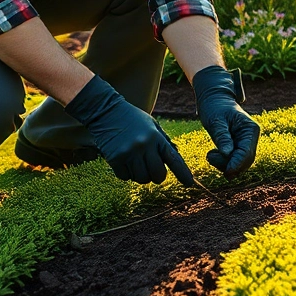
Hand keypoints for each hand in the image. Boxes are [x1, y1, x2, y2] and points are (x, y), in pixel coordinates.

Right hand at [64, 75, 194, 185]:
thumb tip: (175, 158)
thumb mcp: (152, 125)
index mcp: (156, 137)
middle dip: (157, 177)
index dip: (182, 173)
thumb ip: (164, 141)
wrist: (106, 111)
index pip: (173, 159)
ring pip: (142, 179)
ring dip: (141, 175)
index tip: (189, 183)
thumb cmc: (133, 118)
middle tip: (153, 171)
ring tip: (136, 162)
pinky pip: (126, 178)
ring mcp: (129, 153)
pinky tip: (124, 162)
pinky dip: (127, 174)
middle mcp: (144, 145)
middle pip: (157, 175)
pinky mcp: (115, 159)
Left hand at [192, 66, 259, 177]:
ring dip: (225, 164)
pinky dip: (224, 162)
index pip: (247, 153)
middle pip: (245, 161)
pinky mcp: (239, 146)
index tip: (227, 173)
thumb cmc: (214, 107)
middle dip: (229, 165)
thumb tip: (227, 154)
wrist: (214, 100)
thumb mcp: (215, 121)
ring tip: (210, 154)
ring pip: (240, 164)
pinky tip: (213, 154)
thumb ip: (222, 137)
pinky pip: (234, 161)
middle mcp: (251, 137)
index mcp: (250, 129)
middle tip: (210, 157)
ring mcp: (246, 142)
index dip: (237, 164)